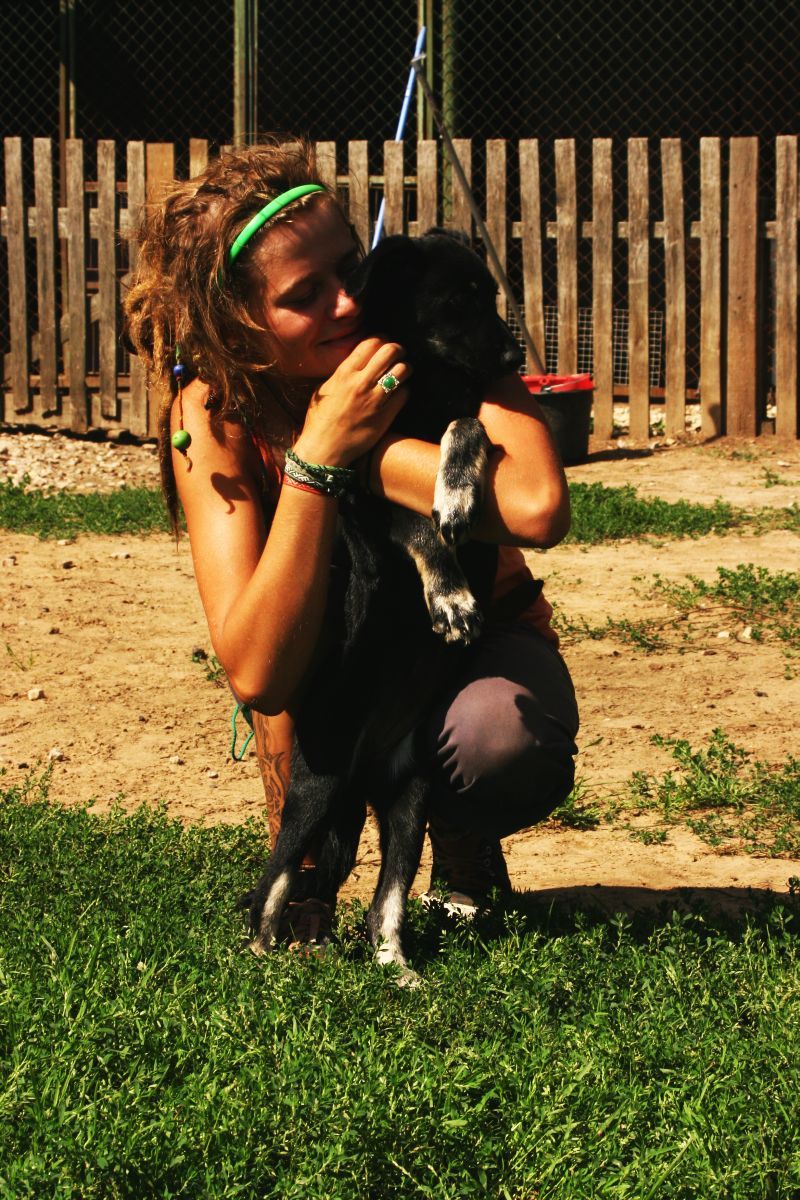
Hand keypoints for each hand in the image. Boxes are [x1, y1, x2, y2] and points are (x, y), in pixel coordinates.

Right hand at [292, 337, 410, 466]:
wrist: (324, 448)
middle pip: (390, 351)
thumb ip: (342, 372)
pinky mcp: (385, 416)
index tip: (384, 345)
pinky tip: (400, 392)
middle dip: (398, 349)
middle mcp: (360, 383)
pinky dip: (405, 390)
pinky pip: (404, 393)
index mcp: (344, 372)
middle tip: (398, 354)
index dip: (382, 339)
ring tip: (403, 372)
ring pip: (402, 370)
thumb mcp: (325, 388)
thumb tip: (359, 361)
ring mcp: (374, 399)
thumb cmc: (320, 419)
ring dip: (405, 368)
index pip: (371, 342)